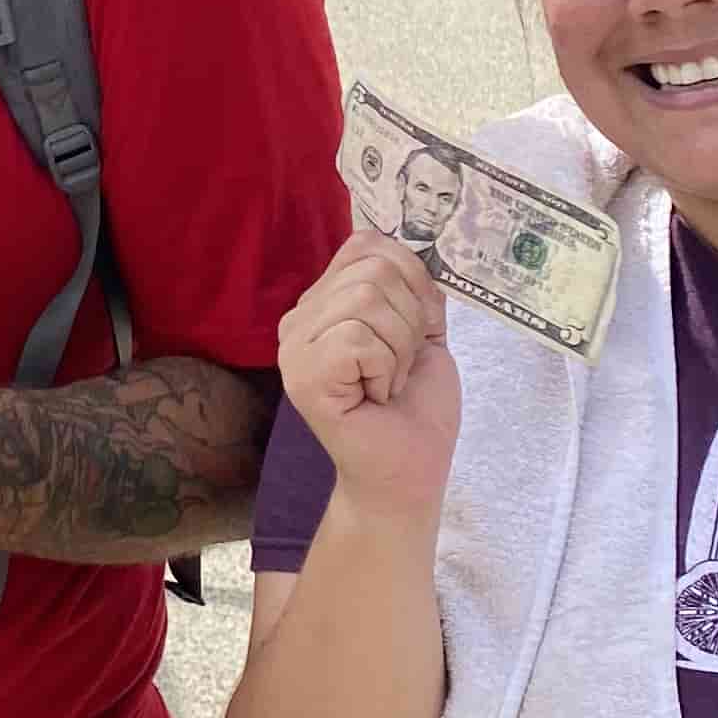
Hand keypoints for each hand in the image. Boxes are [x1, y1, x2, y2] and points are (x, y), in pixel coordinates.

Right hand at [276, 231, 460, 526]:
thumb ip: (412, 289)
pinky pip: (358, 338)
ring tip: (388, 383)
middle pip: (373, 271)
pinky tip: (376, 396)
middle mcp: (299, 318)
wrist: (408, 472)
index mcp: (324, 301)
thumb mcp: (423, 331)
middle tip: (400, 367)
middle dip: (410, 321)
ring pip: (367, 301)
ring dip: (400, 348)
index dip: (410, 277)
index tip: (417, 327)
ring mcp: (295, 348)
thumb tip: (415, 250)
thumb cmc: (415, 409)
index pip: (367, 244)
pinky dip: (386, 368)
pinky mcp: (303, 376)